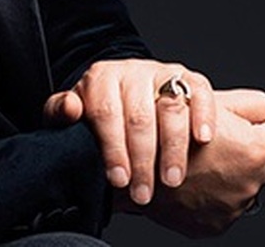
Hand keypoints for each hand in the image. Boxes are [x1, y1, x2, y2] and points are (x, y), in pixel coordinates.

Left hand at [42, 60, 217, 204]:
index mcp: (101, 77)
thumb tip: (70, 109)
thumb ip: (60, 113)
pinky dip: (203, 117)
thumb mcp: (75, 117)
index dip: (112, 149)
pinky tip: (202, 139)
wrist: (130, 102)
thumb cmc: (99, 118)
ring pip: (171, 108)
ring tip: (171, 179)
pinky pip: (200, 94)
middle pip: (139, 116)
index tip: (118, 180)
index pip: (106, 113)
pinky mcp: (190, 80)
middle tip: (142, 192)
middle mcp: (133, 71)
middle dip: (142, 160)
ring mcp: (163, 74)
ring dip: (173, 148)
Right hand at [138, 89, 264, 237]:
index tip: (233, 127)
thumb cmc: (170, 123)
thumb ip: (256, 105)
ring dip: (226, 174)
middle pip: (260, 162)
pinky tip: (191, 182)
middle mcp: (250, 184)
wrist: (131, 164)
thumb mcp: (213, 102)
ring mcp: (232, 209)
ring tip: (197, 163)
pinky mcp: (214, 226)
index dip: (255, 127)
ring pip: (241, 184)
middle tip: (211, 144)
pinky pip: (222, 207)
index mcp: (255, 151)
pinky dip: (211, 196)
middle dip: (241, 152)